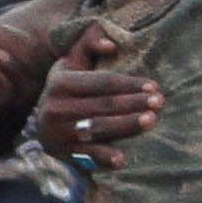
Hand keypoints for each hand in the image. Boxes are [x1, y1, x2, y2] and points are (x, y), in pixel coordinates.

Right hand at [32, 23, 163, 171]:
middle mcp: (56, 108)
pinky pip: (86, 156)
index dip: (129, 84)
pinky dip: (104, 158)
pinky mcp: (63, 154)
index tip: (154, 85)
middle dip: (134, 103)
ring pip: (98, 128)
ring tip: (151, 120)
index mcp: (61, 83)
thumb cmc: (68, 88)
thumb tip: (110, 44)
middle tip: (160, 102)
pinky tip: (123, 159)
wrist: (41, 123)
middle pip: (103, 105)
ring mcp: (59, 133)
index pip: (102, 82)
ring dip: (126, 125)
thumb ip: (89, 43)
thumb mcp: (72, 62)